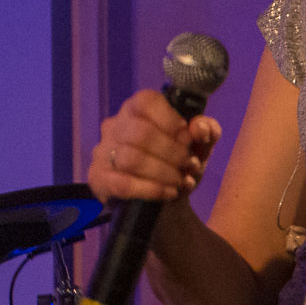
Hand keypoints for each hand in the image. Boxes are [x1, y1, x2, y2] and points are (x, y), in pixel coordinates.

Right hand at [87, 89, 218, 202]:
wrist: (166, 203)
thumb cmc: (179, 163)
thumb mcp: (200, 146)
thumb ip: (207, 131)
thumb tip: (199, 127)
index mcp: (137, 109)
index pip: (147, 102)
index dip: (171, 121)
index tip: (188, 139)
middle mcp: (115, 125)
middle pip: (141, 133)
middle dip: (173, 152)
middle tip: (190, 165)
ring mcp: (102, 152)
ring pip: (131, 158)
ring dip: (164, 172)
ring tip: (181, 180)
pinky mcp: (98, 178)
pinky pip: (122, 184)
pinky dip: (152, 189)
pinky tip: (169, 192)